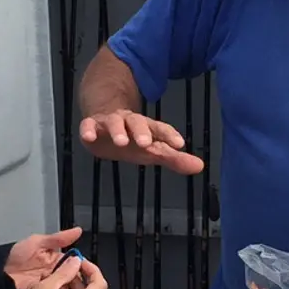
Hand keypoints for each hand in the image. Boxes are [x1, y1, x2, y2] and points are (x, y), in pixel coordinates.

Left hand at [5, 228, 82, 288]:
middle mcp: (55, 273)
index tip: (89, 271)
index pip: (75, 264)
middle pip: (74, 279)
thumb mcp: (38, 242)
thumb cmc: (16, 256)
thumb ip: (58, 238)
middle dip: (80, 282)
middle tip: (85, 285)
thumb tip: (77, 231)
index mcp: (56, 259)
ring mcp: (50, 285)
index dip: (82, 267)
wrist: (0, 273)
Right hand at [78, 110, 203, 175]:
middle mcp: (129, 123)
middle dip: (142, 131)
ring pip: (114, 122)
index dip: (170, 135)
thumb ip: (174, 158)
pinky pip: (88, 125)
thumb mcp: (152, 150)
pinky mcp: (91, 126)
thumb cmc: (132, 140)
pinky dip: (88, 129)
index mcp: (146, 128)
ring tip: (121, 142)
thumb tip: (200, 167)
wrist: (103, 122)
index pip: (160, 129)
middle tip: (146, 143)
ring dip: (118, 130)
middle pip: (137, 122)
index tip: (180, 144)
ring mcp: (110, 123)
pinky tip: (88, 137)